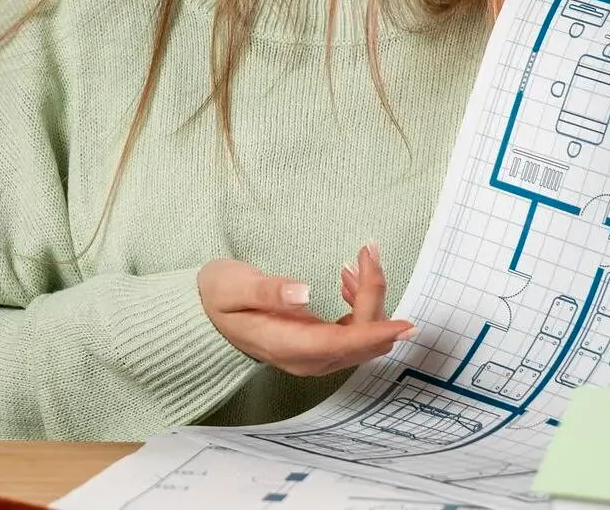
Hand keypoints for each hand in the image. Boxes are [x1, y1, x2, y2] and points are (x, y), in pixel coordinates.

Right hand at [198, 243, 413, 377]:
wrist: (203, 315)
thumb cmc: (216, 297)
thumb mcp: (232, 287)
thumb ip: (267, 292)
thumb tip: (303, 293)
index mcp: (286, 346)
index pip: (342, 343)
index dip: (376, 332)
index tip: (406, 323)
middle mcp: (307, 359)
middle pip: (361, 338)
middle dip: (375, 294)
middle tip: (367, 250)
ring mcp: (315, 356)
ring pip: (363, 336)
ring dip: (370, 298)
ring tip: (356, 259)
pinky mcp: (320, 347)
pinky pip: (355, 333)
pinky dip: (362, 305)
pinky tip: (349, 280)